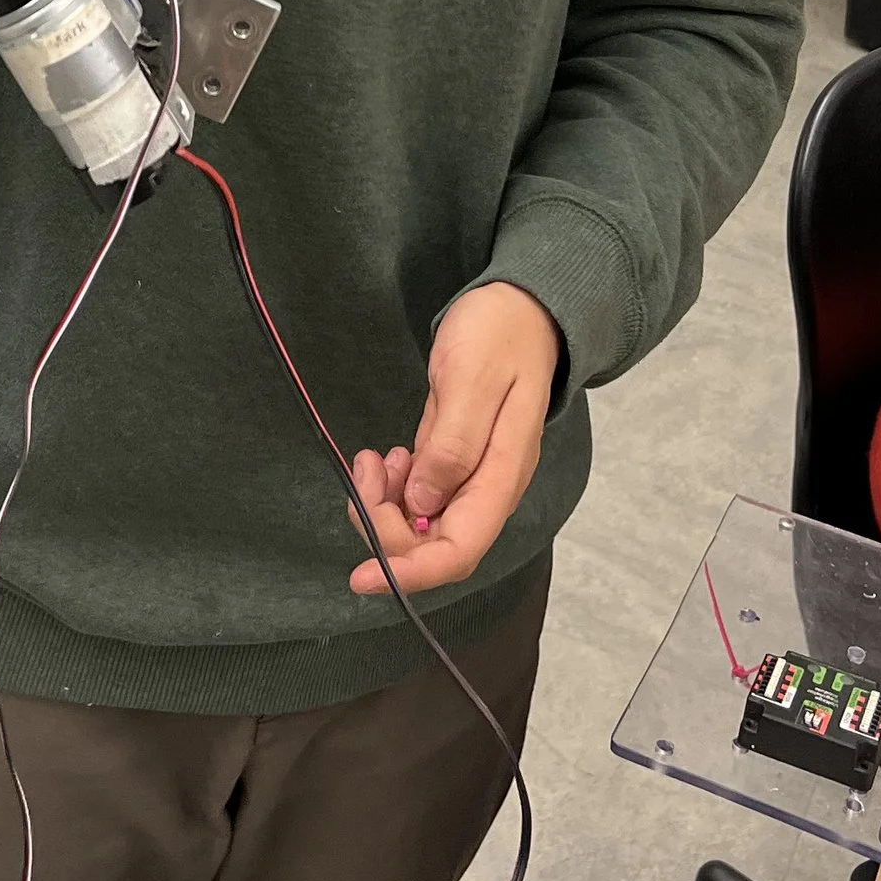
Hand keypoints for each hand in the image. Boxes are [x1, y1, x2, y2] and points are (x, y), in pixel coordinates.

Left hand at [346, 283, 560, 597]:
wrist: (521, 306)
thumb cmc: (498, 335)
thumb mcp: (471, 380)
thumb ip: (452, 445)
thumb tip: (424, 506)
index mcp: (502, 476)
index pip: (458, 551)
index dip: (409, 572)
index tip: (360, 575)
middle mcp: (488, 489)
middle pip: (433, 546)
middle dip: (386, 526)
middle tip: (365, 468)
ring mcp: (471, 478)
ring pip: (420, 526)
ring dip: (384, 506)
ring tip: (373, 458)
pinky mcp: (453, 463)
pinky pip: (418, 500)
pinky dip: (392, 489)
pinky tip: (387, 457)